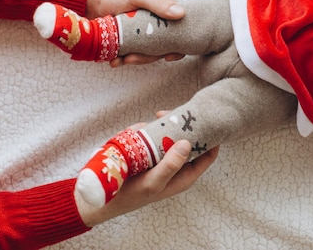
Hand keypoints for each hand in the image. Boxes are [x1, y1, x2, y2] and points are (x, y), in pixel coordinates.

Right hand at [77, 114, 217, 226]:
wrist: (102, 197)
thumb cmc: (130, 196)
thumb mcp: (153, 183)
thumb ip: (171, 165)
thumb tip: (187, 144)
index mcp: (185, 176)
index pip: (208, 155)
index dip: (211, 138)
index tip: (203, 121)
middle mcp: (177, 166)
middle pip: (189, 140)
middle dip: (181, 125)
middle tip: (165, 115)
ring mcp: (163, 158)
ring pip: (171, 134)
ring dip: (160, 126)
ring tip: (147, 124)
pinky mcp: (150, 153)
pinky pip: (153, 136)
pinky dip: (145, 131)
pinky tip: (134, 132)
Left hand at [85, 0, 186, 65]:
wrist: (90, 5)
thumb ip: (158, 3)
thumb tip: (181, 13)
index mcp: (164, 16)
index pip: (180, 33)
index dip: (179, 47)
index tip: (169, 56)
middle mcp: (157, 28)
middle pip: (163, 48)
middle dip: (149, 57)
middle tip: (132, 57)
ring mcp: (144, 38)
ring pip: (148, 55)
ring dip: (135, 60)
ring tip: (120, 59)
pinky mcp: (132, 45)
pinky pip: (133, 57)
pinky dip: (124, 61)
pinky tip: (115, 60)